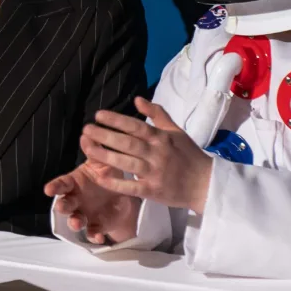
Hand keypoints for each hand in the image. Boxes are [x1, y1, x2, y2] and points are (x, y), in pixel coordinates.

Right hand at [44, 158, 140, 244]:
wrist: (124, 194)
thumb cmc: (107, 174)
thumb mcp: (102, 162)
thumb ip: (94, 151)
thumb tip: (87, 134)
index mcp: (75, 183)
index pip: (62, 184)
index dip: (55, 187)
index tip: (48, 189)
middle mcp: (76, 199)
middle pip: (64, 204)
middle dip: (62, 206)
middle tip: (62, 206)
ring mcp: (85, 214)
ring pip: (75, 221)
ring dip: (74, 222)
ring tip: (77, 222)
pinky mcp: (97, 225)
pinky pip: (93, 233)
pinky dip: (94, 236)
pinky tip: (100, 237)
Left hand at [81, 96, 212, 213]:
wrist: (205, 183)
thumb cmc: (189, 155)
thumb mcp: (176, 131)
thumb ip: (157, 114)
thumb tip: (137, 99)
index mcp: (161, 138)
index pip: (135, 126)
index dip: (116, 120)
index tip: (98, 115)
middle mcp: (157, 153)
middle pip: (127, 143)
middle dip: (105, 135)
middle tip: (85, 129)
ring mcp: (154, 173)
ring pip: (125, 162)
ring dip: (104, 155)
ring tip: (87, 147)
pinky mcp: (152, 191)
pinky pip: (130, 187)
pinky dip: (114, 182)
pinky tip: (98, 176)